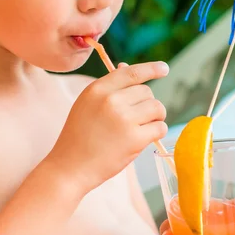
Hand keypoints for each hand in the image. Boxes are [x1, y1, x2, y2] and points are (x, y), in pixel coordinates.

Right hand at [50, 61, 168, 192]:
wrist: (70, 167)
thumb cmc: (79, 136)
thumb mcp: (87, 104)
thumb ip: (108, 88)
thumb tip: (127, 67)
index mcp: (98, 89)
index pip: (131, 73)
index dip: (151, 69)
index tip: (164, 68)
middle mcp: (111, 100)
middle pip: (147, 92)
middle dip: (147, 104)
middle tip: (137, 119)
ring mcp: (123, 119)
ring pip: (157, 108)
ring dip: (155, 118)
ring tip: (141, 128)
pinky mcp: (134, 138)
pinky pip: (160, 127)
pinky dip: (157, 132)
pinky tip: (143, 139)